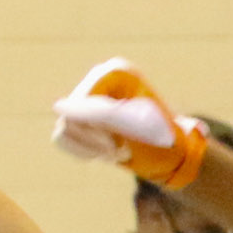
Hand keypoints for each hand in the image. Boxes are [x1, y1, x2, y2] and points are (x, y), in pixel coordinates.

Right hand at [49, 57, 210, 187]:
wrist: (174, 159)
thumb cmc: (162, 141)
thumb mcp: (136, 127)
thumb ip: (100, 113)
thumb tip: (58, 107)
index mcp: (115, 73)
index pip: (83, 102)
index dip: (96, 128)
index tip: (118, 143)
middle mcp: (98, 80)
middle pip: (72, 115)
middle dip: (96, 141)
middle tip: (122, 150)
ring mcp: (88, 98)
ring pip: (65, 128)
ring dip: (91, 149)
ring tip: (117, 152)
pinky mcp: (81, 117)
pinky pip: (61, 137)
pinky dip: (81, 152)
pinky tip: (102, 154)